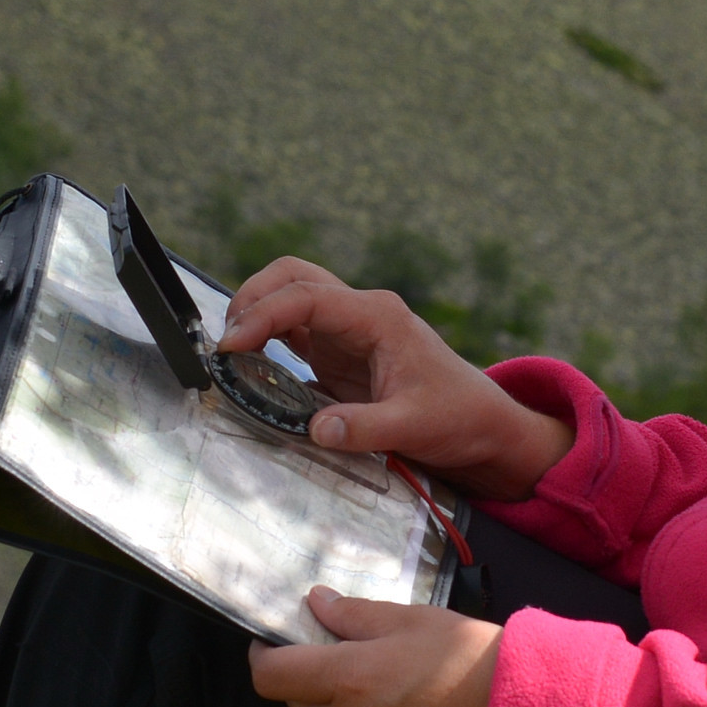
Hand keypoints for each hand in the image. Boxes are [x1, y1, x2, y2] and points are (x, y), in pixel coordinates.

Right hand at [213, 260, 575, 501]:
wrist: (482, 423)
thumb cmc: (457, 416)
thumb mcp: (415, 426)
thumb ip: (365, 427)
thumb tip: (318, 429)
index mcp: (377, 317)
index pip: (306, 298)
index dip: (262, 315)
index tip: (231, 345)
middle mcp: (360, 312)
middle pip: (292, 277)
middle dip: (252, 298)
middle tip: (224, 341)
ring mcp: (348, 328)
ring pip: (290, 295)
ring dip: (256, 312)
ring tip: (230, 350)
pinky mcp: (340, 350)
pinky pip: (295, 328)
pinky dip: (266, 335)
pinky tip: (249, 361)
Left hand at [248, 591, 501, 706]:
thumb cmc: (471, 657)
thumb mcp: (411, 619)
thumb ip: (354, 615)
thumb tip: (315, 602)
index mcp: (349, 679)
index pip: (272, 677)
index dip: (264, 658)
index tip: (273, 645)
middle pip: (301, 705)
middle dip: (310, 681)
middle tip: (344, 660)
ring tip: (395, 692)